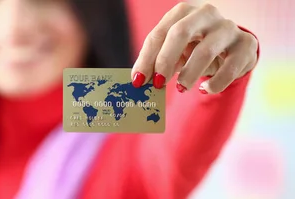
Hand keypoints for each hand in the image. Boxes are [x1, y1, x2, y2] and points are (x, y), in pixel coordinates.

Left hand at [131, 2, 257, 93]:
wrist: (232, 49)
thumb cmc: (194, 48)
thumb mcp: (174, 52)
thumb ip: (156, 62)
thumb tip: (139, 80)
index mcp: (183, 12)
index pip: (160, 33)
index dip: (147, 58)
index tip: (138, 80)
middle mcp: (206, 14)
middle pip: (181, 32)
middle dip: (165, 60)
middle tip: (158, 83)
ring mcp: (228, 27)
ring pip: (206, 51)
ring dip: (189, 74)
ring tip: (181, 88)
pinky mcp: (246, 44)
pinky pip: (230, 67)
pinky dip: (215, 83)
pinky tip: (205, 89)